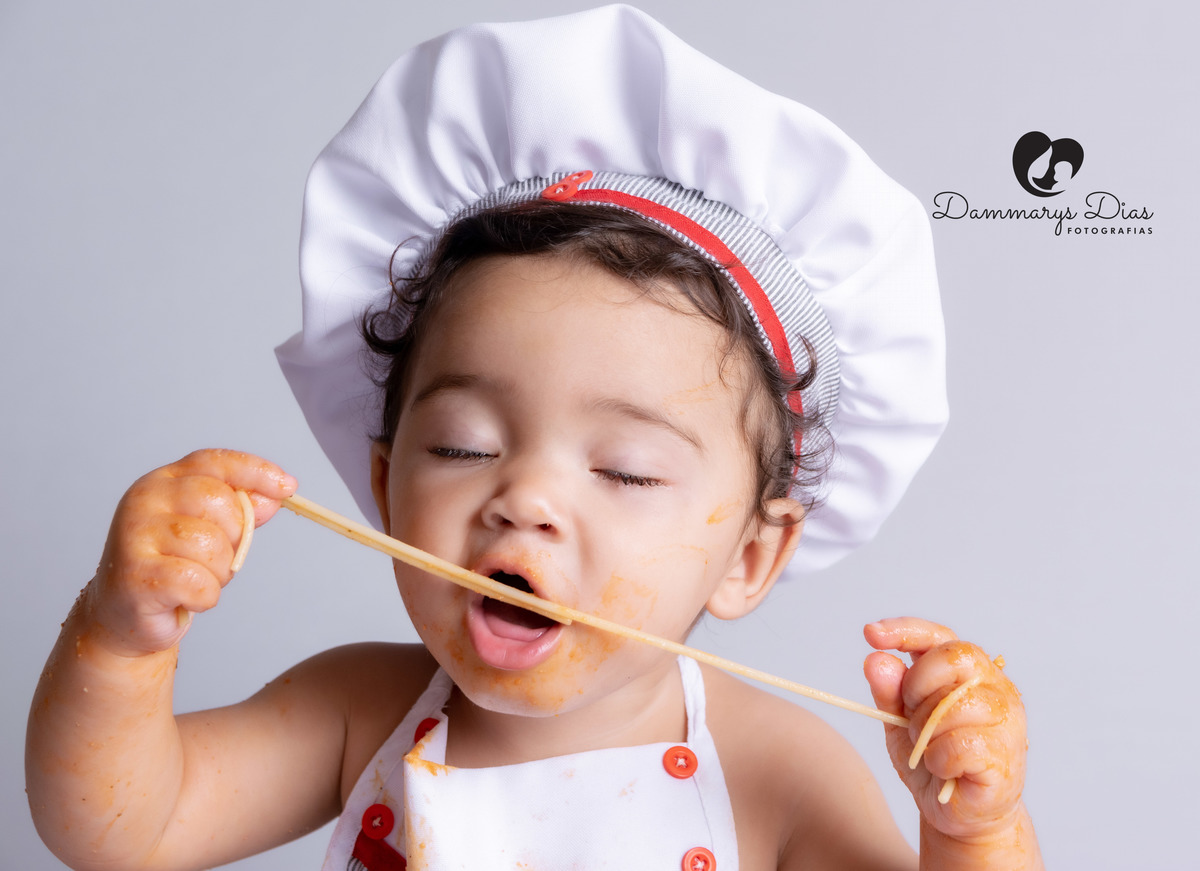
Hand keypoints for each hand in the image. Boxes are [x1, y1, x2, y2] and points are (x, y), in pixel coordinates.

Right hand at [85, 449, 296, 656]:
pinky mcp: (135, 573)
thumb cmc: (173, 566)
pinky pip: (198, 582)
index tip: (288, 487)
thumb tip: (273, 498)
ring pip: (211, 545)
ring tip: (197, 579)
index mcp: (165, 481)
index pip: (215, 461)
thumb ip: (240, 511)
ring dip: (219, 573)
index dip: (255, 471)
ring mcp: (135, 534)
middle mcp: (145, 499)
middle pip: (218, 500)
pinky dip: (204, 596)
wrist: (126, 613)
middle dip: (234, 535)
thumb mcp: (212, 531)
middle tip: (218, 558)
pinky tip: (186, 599)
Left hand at [863, 617, 1026, 843]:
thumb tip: (876, 660)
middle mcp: (995, 686)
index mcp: (969, 671)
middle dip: (916, 686)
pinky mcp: (1005, 755)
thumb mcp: (899, 721)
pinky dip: (938, 760)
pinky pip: (957, 746)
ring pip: (951, 706)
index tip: (870, 635)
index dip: (905, 631)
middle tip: (910, 716)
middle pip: (951, 658)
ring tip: (929, 750)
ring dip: (925, 732)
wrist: (957, 812)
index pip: (939, 636)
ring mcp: (1006, 720)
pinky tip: (944, 770)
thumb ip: (888, 691)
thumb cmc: (933, 758)